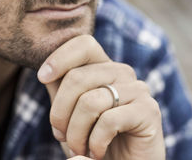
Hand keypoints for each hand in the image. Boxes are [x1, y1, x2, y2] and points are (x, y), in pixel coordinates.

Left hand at [37, 35, 164, 159]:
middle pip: (77, 77)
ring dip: (76, 133)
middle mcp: (121, 73)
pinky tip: (97, 152)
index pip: (83, 43)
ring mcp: (137, 90)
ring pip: (89, 101)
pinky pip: (108, 121)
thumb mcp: (68, 113)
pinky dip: (95, 142)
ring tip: (78, 148)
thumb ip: (59, 91)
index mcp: (102, 68)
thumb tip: (45, 73)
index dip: (59, 57)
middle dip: (59, 112)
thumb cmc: (91, 140)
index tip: (42, 78)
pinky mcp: (149, 111)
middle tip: (61, 135)